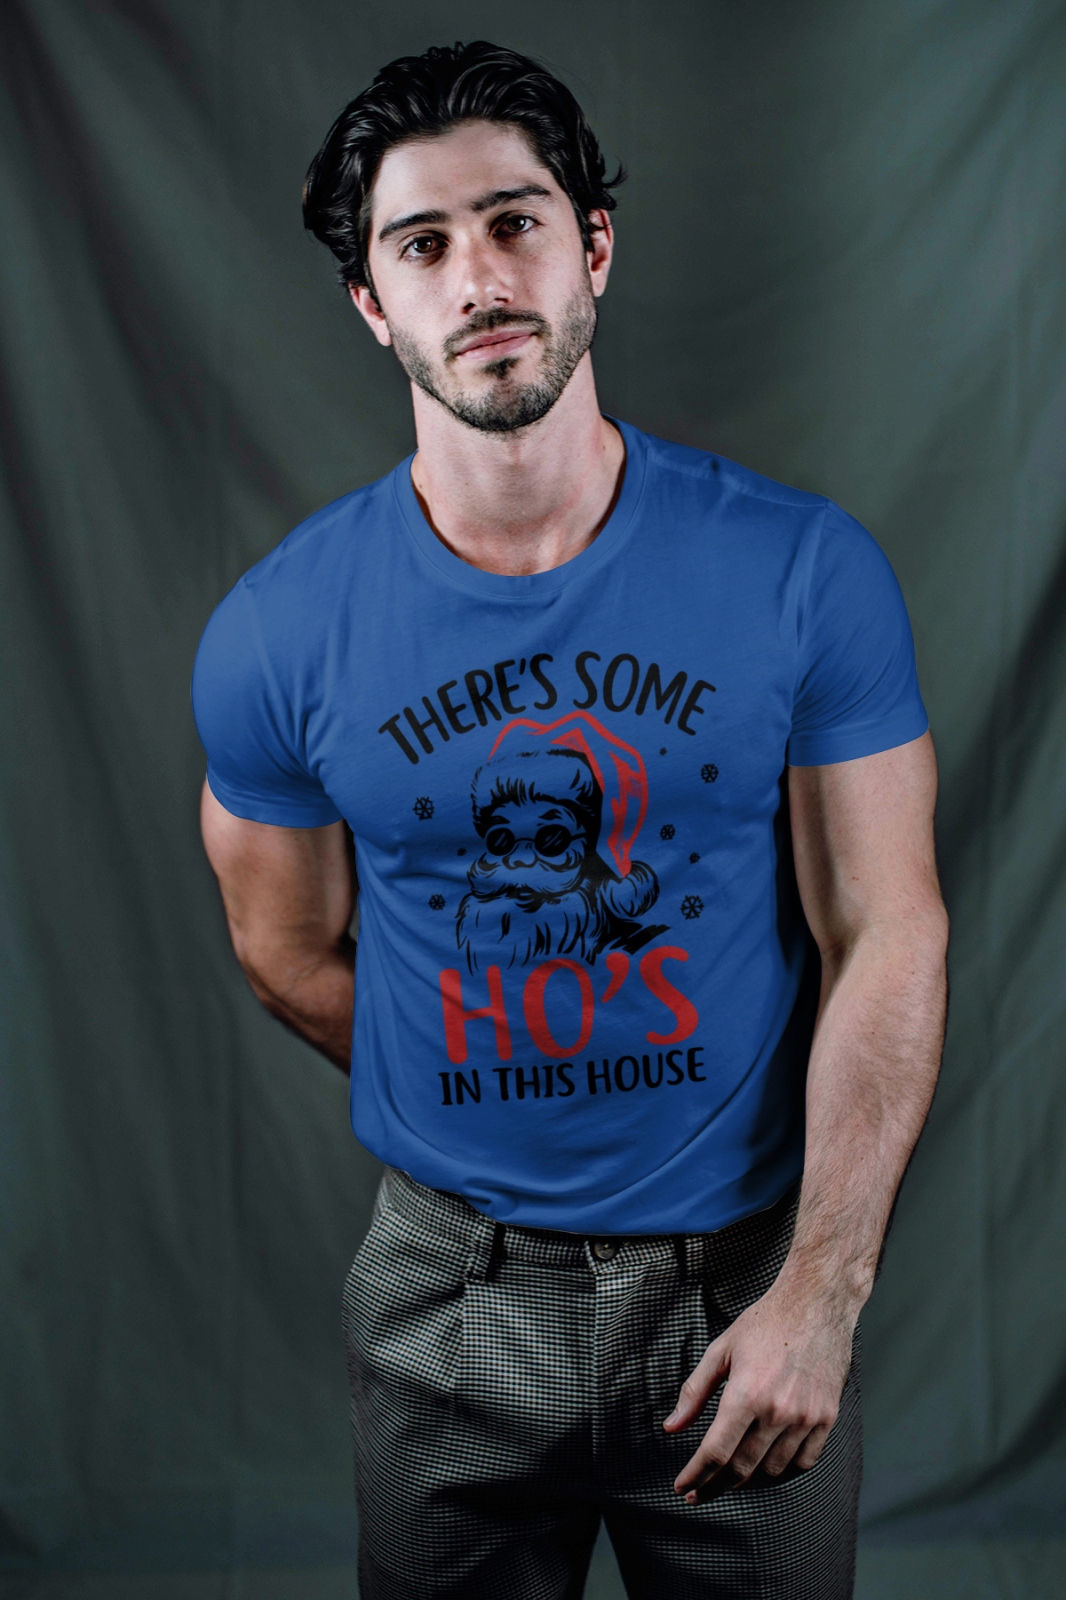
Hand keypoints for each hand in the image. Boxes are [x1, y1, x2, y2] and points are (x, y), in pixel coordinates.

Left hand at [663, 1276, 855, 1502]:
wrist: (816, 1303)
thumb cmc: (765, 1323)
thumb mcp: (721, 1350)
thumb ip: (695, 1391)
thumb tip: (671, 1427)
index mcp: (746, 1393)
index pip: (716, 1452)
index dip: (695, 1475)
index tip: (681, 1486)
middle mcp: (777, 1411)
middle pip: (741, 1468)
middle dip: (714, 1486)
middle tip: (698, 1492)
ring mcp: (806, 1418)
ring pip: (772, 1471)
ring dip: (747, 1482)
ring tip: (728, 1480)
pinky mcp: (826, 1418)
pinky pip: (804, 1462)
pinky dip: (782, 1473)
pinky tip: (765, 1470)